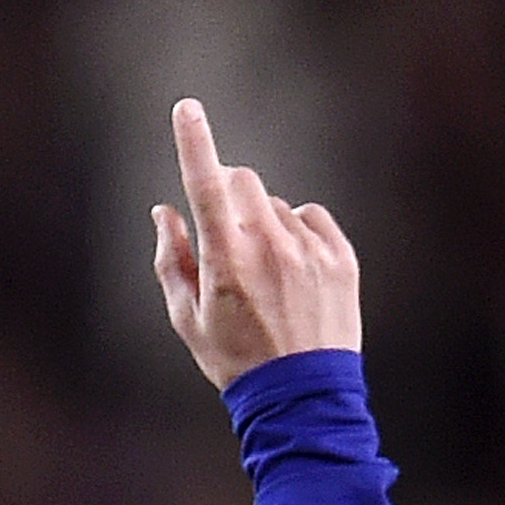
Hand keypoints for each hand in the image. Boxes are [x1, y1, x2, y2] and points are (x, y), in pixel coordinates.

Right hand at [152, 99, 361, 390]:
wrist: (301, 396)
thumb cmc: (234, 359)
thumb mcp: (187, 318)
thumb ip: (170, 260)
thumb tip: (165, 212)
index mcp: (226, 259)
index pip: (205, 186)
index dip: (194, 143)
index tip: (186, 109)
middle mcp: (270, 245)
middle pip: (243, 182)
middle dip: (227, 193)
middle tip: (225, 231)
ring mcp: (309, 249)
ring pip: (277, 205)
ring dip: (263, 223)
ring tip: (266, 277)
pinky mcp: (340, 257)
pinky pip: (312, 218)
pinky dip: (298, 232)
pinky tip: (293, 271)